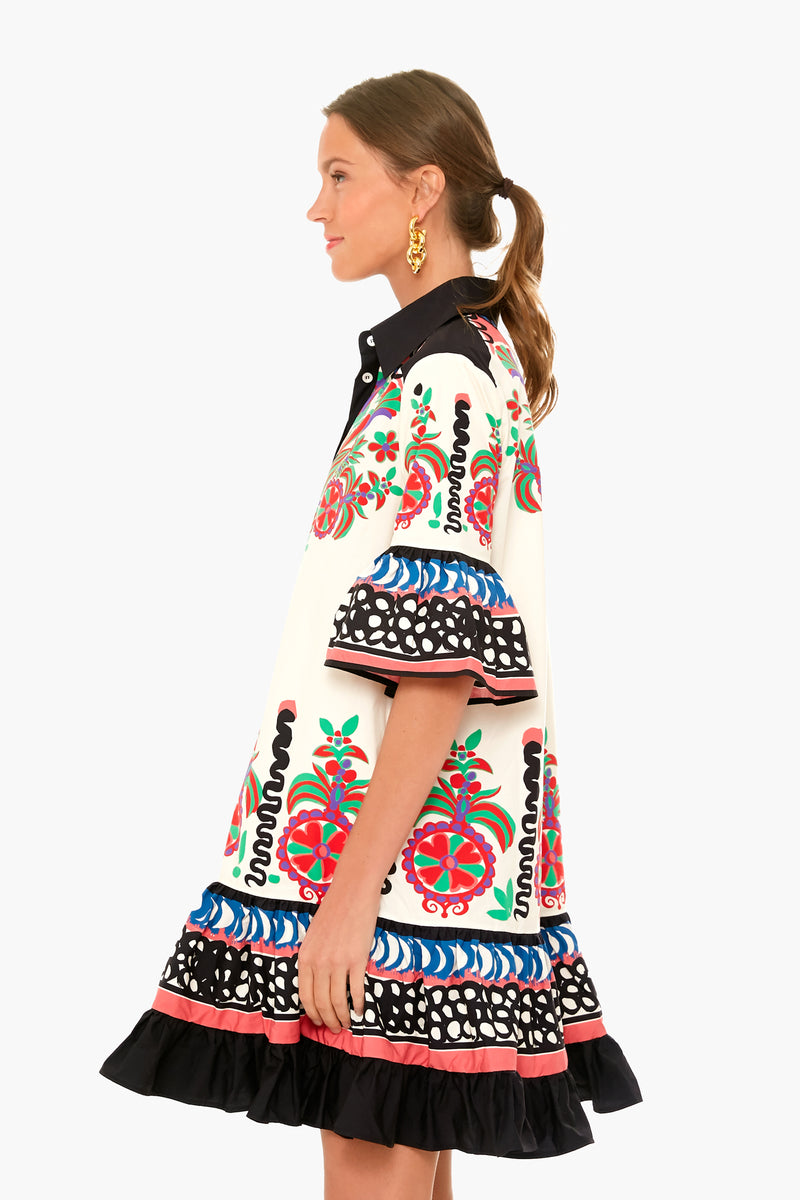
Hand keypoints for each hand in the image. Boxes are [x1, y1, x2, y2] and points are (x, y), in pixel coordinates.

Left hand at [296, 879, 380, 1033]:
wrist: (352, 892)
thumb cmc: (334, 910)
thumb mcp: (313, 936)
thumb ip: (313, 958)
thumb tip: (317, 982)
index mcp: (305, 957)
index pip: (305, 995)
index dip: (312, 1013)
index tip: (319, 1021)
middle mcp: (318, 963)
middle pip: (321, 1002)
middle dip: (328, 1020)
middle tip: (335, 1029)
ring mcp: (337, 962)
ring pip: (337, 1001)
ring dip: (342, 1017)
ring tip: (347, 1023)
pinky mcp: (356, 959)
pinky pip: (356, 990)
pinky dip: (358, 1004)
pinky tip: (360, 1010)